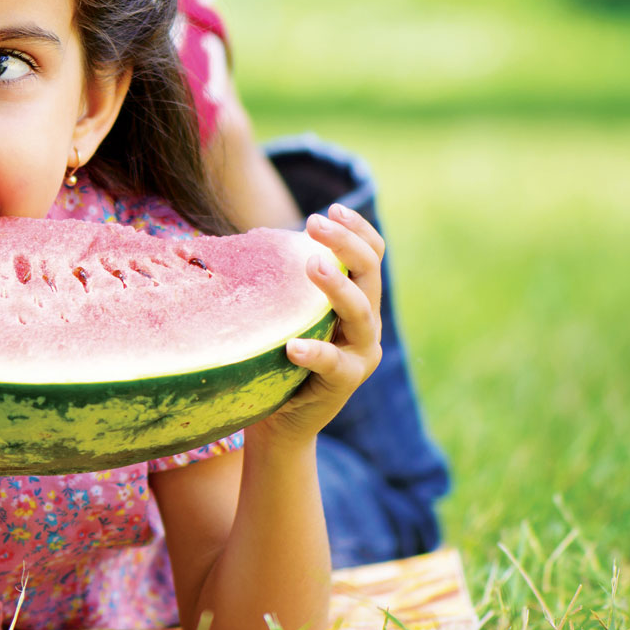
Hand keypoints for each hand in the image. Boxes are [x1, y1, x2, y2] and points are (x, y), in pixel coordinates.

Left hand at [254, 204, 385, 444]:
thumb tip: (257, 237)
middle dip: (346, 243)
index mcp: (359, 300)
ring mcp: (360, 353)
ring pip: (361, 312)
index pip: (372, 255)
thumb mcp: (288, 314)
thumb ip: (289, 285)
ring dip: (338, 287)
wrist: (282, 421)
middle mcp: (367, 323)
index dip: (358, 229)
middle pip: (370, 273)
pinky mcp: (345, 382)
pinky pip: (333, 364)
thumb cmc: (279, 359)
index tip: (331, 207)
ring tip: (313, 264)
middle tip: (315, 222)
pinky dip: (315, 352)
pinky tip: (293, 346)